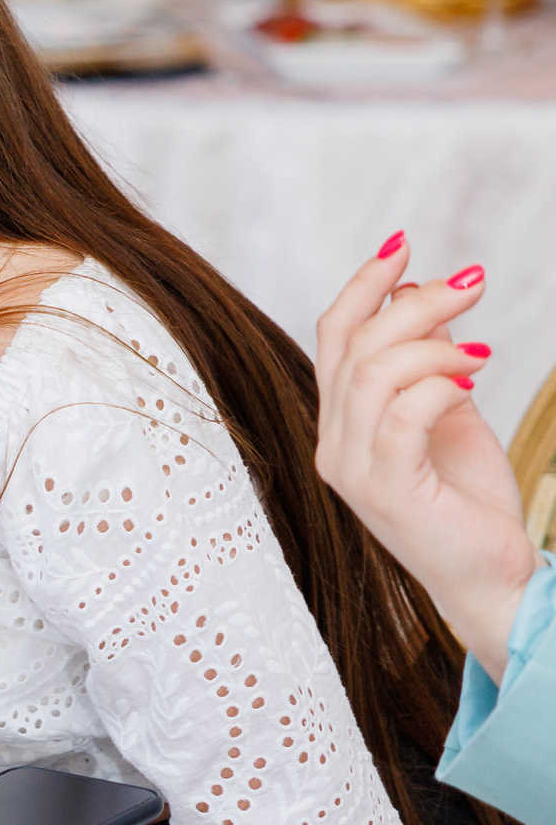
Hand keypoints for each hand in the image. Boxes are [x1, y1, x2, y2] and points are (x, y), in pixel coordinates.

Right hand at [313, 240, 537, 679]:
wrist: (491, 579)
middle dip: (413, 301)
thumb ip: (428, 363)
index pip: (332, 336)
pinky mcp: (387, 491)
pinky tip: (474, 381)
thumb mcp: (448, 414)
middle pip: (352, 346)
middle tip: (472, 283)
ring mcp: (352, 469)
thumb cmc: (469, 501)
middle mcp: (333, 443)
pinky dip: (439, 386)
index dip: (363, 286)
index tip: (403, 246)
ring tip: (484, 349)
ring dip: (434, 344)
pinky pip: (402, 417)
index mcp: (340, 423)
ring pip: (373, 375)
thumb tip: (424, 298)